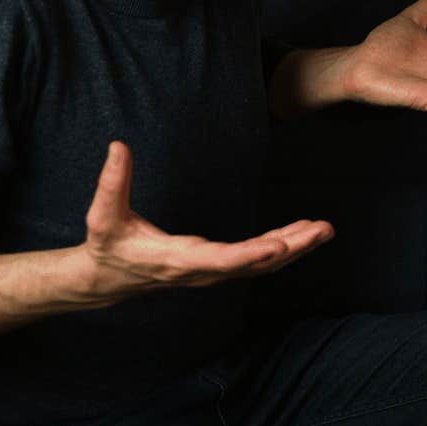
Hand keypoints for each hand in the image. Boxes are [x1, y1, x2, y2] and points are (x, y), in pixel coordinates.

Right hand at [80, 142, 332, 296]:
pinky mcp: (218, 268)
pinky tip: (304, 233)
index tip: (279, 247)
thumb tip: (118, 146)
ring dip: (295, 246)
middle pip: (254, 264)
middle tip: (322, 230)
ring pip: (262, 265)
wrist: (108, 279)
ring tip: (324, 229)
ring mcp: (212, 272)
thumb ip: (112, 182)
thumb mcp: (102, 215)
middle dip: (290, 247)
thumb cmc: (108, 245)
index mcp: (177, 259)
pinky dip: (284, 247)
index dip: (251, 255)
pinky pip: (258, 261)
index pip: (220, 260)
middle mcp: (201, 271)